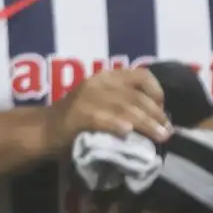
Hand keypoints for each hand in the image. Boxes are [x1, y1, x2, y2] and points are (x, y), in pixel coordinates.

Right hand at [41, 68, 172, 156]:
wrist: (44, 130)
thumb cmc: (79, 120)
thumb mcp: (104, 103)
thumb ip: (126, 103)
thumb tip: (160, 117)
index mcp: (106, 77)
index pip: (141, 76)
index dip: (157, 92)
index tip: (163, 110)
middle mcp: (98, 83)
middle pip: (136, 96)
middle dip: (156, 114)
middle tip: (167, 131)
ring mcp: (86, 98)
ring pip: (125, 108)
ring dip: (146, 123)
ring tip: (160, 137)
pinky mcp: (76, 115)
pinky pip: (102, 118)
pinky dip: (116, 124)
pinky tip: (127, 132)